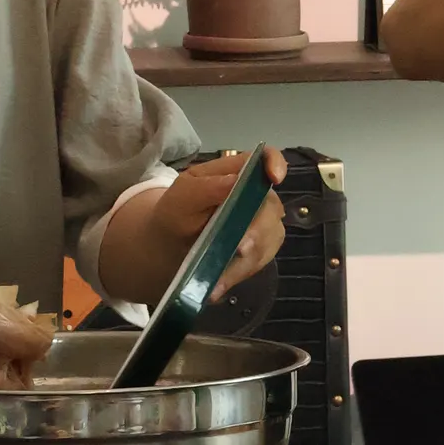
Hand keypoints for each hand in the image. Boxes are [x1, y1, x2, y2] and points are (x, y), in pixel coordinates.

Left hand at [124, 148, 288, 301]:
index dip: (276, 165)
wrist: (167, 248)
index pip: (266, 158)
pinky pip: (259, 262)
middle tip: (241, 247)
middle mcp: (255, 197)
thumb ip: (204, 187)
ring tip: (219, 278)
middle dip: (258, 229)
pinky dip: (238, 275)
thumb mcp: (180, 197)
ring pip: (270, 238)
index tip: (274, 179)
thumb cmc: (175, 214)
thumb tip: (234, 181)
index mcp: (236, 173)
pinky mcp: (259, 251)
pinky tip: (217, 286)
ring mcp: (261, 225)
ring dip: (247, 259)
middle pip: (271, 206)